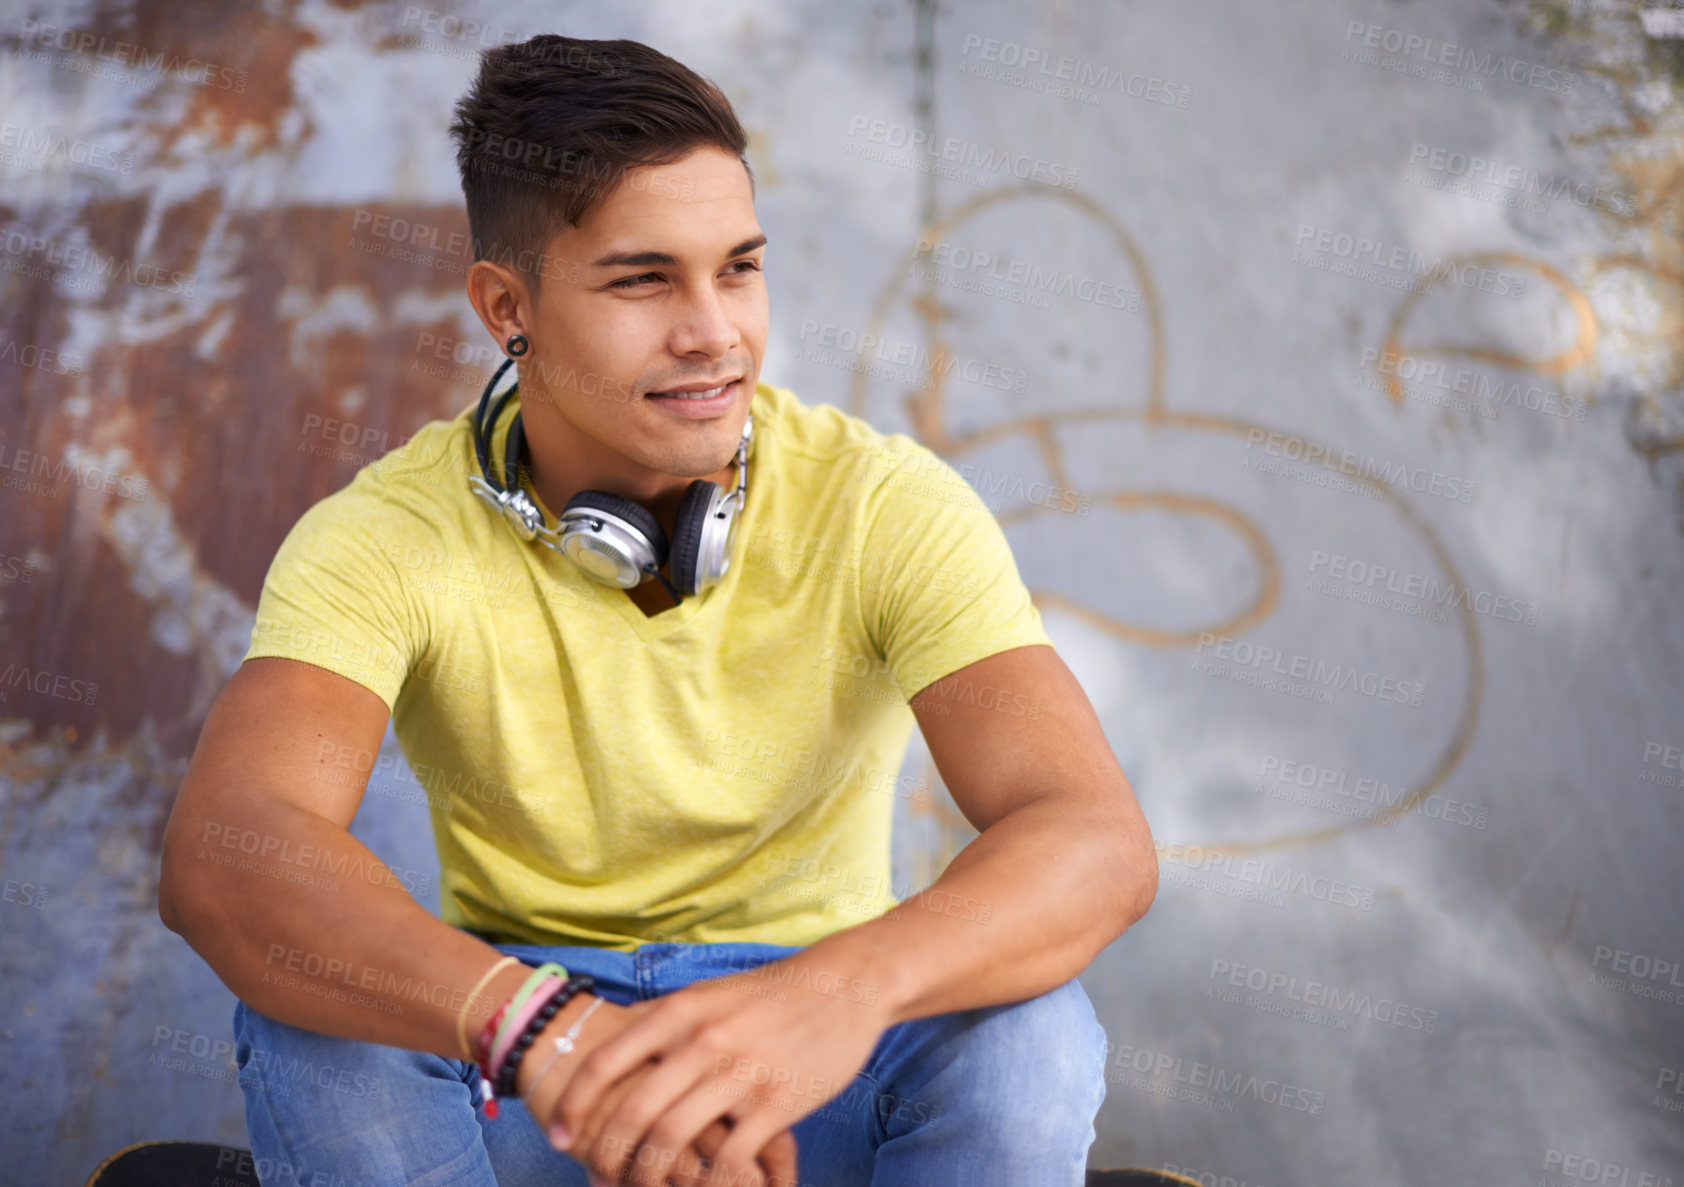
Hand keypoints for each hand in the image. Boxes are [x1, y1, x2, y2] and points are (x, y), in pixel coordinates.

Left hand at [519, 993, 797, 1185]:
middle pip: (634, 1112)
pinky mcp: (777, 1105)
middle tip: (598, 1175)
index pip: (605, 1062)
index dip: (573, 1105)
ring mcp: (741, 1074)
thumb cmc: (769, 995)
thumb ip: (663, 1017)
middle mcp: (704, 1041)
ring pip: (673, 1141)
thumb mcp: (708, 992)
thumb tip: (613, 1038)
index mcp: (680, 1010)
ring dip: (649, 1177)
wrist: (844, 987)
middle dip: (607, 1154)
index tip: (559, 1135)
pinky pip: (729, 1162)